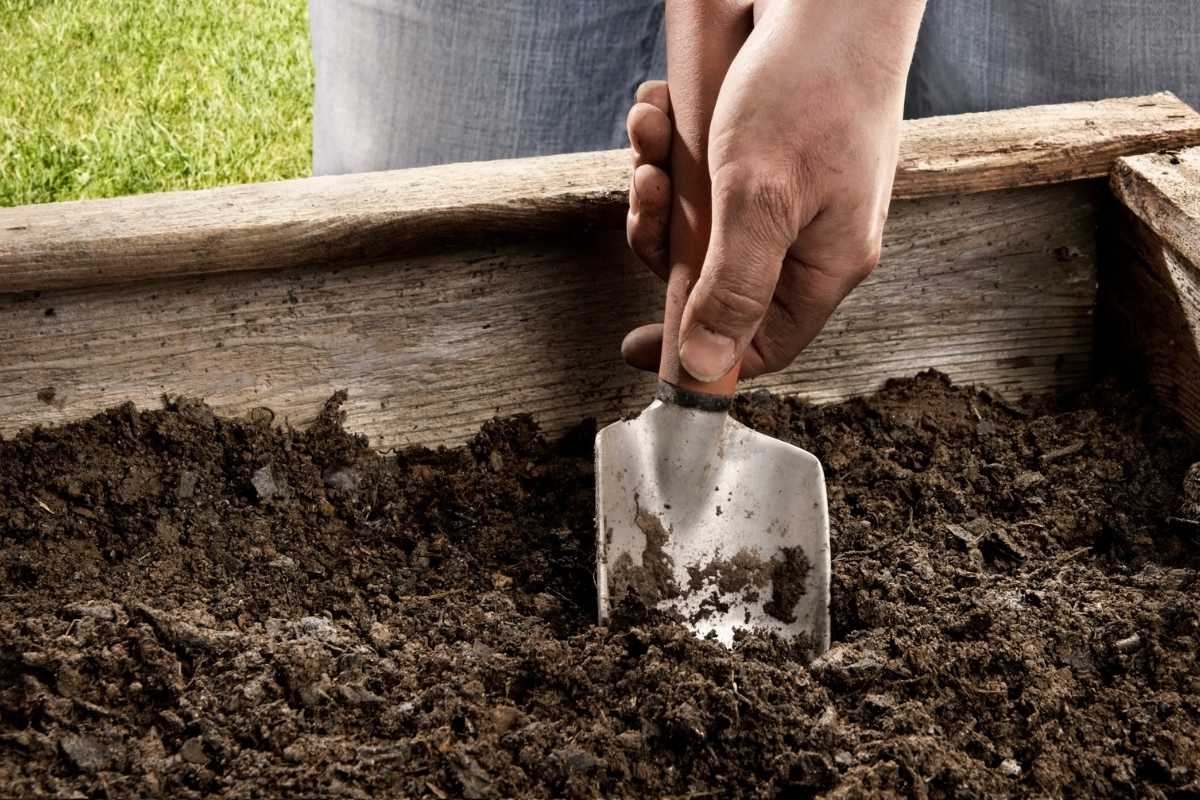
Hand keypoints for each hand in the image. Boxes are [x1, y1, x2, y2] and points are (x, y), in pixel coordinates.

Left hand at [623, 1, 924, 380]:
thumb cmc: (813, 87)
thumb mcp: (760, 200)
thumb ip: (732, 287)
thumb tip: (706, 368)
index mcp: (826, 263)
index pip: (762, 343)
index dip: (700, 351)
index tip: (637, 344)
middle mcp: (808, 233)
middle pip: (714, 277)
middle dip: (665, 236)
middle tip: (646, 193)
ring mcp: (784, 190)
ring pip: (698, 220)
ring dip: (659, 178)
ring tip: (652, 134)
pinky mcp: (761, 150)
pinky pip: (697, 170)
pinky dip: (669, 143)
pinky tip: (662, 109)